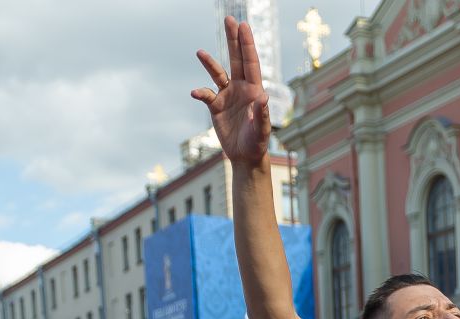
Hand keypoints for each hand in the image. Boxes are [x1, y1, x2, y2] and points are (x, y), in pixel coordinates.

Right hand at [192, 17, 271, 167]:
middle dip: (233, 40)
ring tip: (200, 52)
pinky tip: (195, 93)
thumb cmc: (257, 143)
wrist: (245, 157)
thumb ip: (263, 114)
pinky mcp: (216, 107)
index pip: (251, 63)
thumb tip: (263, 97)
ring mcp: (228, 96)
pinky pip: (206, 94)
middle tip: (231, 19)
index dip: (247, 44)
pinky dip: (200, 92)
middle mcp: (241, 88)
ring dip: (209, 63)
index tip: (244, 26)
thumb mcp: (262, 130)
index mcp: (254, 90)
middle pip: (236, 59)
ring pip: (218, 73)